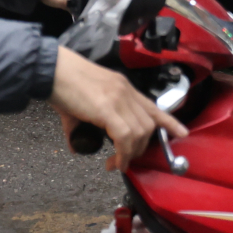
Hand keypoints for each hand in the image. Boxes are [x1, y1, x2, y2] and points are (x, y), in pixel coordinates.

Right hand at [49, 47, 187, 170]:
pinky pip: (125, 136)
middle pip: (148, 124)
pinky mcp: (107, 108)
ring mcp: (119, 99)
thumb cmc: (61, 84)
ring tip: (117, 163)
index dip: (169, 122)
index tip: (182, 133)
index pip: (153, 106)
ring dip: (131, 153)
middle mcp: (126, 92)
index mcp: (123, 87)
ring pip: (139, 132)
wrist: (50, 70)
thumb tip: (76, 146)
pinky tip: (115, 162)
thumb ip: (80, 126)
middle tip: (124, 160)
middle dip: (140, 147)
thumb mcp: (79, 105)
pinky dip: (123, 153)